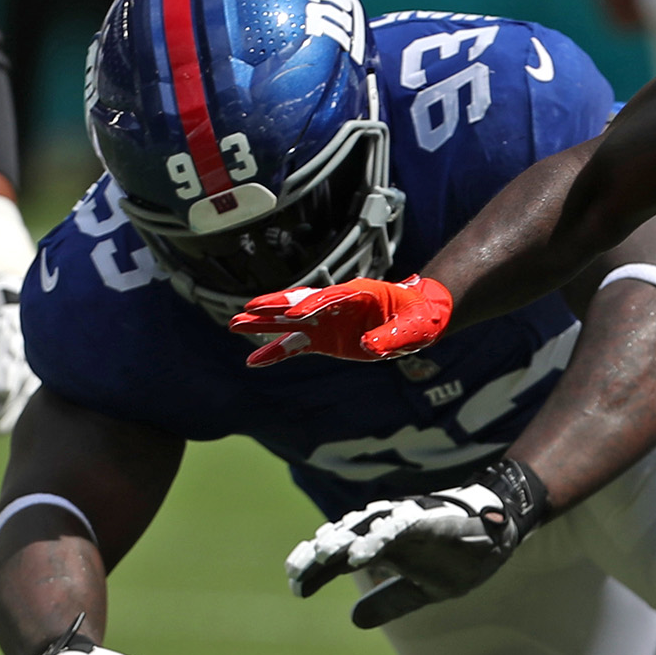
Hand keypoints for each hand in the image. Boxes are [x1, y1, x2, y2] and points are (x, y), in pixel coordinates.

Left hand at [0, 265, 37, 434]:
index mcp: (11, 309)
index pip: (11, 339)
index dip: (6, 366)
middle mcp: (30, 331)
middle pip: (27, 365)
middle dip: (12, 394)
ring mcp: (35, 349)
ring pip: (32, 381)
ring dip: (17, 407)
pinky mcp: (32, 364)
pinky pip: (31, 388)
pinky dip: (21, 408)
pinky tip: (3, 428)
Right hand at [230, 274, 454, 364]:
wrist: (420, 319)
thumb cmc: (420, 317)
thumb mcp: (414, 327)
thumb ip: (392, 336)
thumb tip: (369, 346)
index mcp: (360, 294)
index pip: (331, 298)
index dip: (313, 305)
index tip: (296, 315)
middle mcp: (337, 305)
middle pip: (300, 303)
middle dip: (275, 307)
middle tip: (246, 310)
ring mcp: (328, 321)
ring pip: (291, 322)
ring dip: (265, 324)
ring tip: (235, 325)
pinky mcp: (326, 338)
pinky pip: (297, 345)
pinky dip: (276, 352)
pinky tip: (254, 360)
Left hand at [286, 460, 547, 618]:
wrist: (500, 530)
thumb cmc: (456, 555)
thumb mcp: (421, 590)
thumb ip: (389, 601)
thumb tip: (355, 618)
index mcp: (383, 546)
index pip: (341, 554)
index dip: (317, 568)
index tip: (296, 586)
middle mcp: (388, 530)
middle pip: (346, 538)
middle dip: (320, 555)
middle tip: (296, 572)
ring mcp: (409, 522)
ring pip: (368, 527)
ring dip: (344, 540)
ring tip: (322, 556)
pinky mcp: (431, 520)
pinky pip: (401, 526)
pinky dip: (379, 537)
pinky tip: (360, 555)